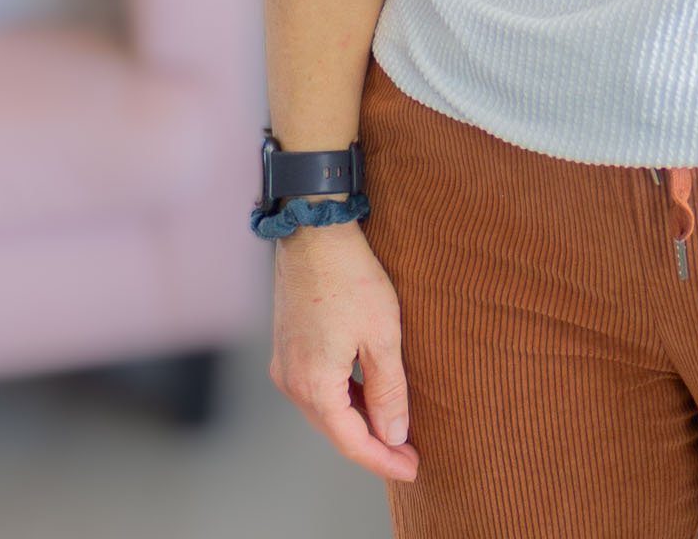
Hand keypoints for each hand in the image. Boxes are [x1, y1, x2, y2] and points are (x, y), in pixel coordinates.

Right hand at [269, 220, 420, 482]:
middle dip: (372, 444)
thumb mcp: (382, 335)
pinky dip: (343, 398)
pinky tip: (366, 394)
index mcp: (314, 385)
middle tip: (408, 452)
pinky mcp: (287, 345)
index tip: (413, 468)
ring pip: (324, 409)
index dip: (384, 460)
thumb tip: (393, 434)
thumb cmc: (350, 276)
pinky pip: (316, 387)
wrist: (314, 229)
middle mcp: (291, 381)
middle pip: (335, 429)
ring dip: (357, 421)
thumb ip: (388, 390)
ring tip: (393, 426)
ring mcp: (284, 363)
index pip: (352, 442)